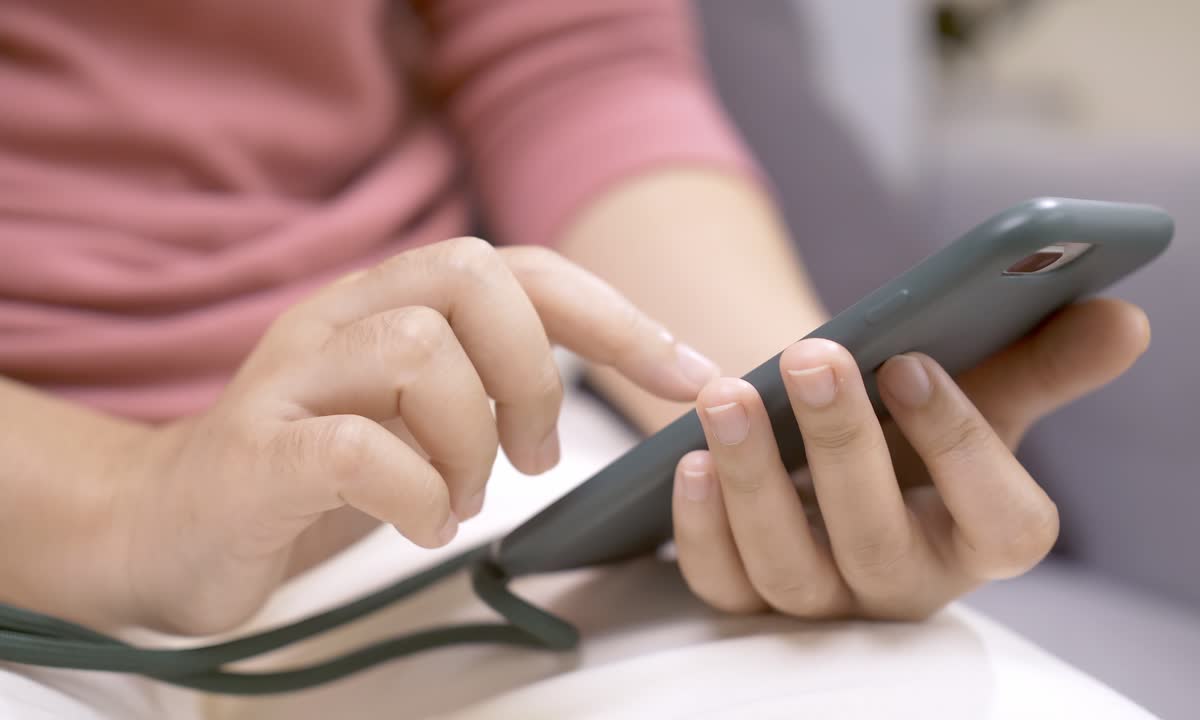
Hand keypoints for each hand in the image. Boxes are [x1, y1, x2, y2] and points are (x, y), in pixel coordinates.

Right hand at [115, 238, 718, 634]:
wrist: (166, 523)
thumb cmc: (317, 469)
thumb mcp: (417, 410)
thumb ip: (491, 378)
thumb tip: (615, 380)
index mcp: (390, 302)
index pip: (519, 269)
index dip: (614, 316)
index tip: (689, 375)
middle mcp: (340, 318)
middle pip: (469, 278)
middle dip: (533, 372)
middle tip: (535, 455)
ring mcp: (291, 379)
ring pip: (417, 352)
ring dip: (471, 443)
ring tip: (461, 499)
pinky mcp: (256, 452)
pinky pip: (356, 447)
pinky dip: (416, 494)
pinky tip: (423, 525)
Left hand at [672, 298, 1149, 619]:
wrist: (837, 451)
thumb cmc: (920, 423)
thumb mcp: (984, 390)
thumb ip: (1047, 360)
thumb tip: (1124, 319)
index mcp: (983, 536)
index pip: (1002, 524)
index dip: (960, 447)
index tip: (913, 362)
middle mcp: (907, 582)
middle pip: (879, 543)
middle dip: (843, 447)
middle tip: (812, 354)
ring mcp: (826, 600)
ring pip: (789, 569)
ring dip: (755, 480)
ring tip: (726, 395)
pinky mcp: (753, 601)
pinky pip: (725, 585)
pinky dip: (702, 528)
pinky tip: (687, 459)